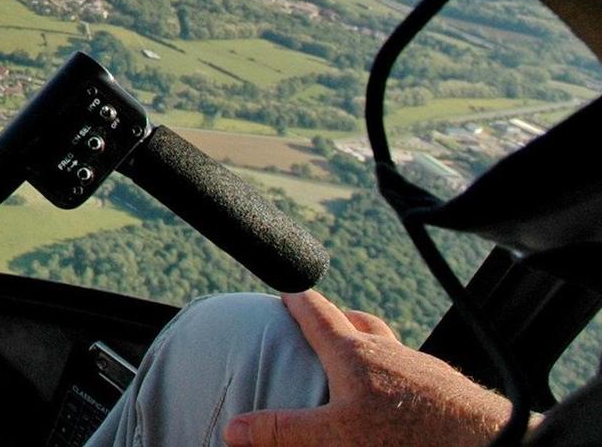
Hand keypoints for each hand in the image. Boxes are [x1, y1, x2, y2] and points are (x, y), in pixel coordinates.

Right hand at [222, 291, 521, 446]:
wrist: (486, 441)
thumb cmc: (410, 435)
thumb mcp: (336, 436)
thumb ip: (284, 432)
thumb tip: (233, 428)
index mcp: (353, 353)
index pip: (317, 313)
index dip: (298, 299)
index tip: (287, 287)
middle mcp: (389, 351)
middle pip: (359, 322)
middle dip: (340, 317)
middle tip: (325, 323)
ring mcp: (422, 367)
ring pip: (393, 346)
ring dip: (375, 347)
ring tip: (366, 365)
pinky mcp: (449, 388)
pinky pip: (419, 372)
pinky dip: (405, 377)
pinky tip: (406, 402)